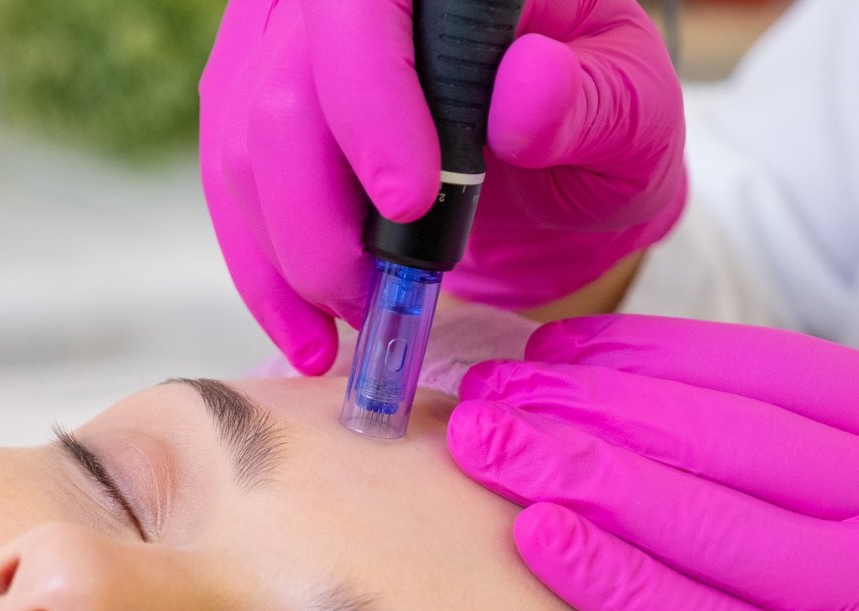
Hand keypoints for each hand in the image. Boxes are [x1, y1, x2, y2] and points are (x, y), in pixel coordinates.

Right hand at [199, 0, 684, 375]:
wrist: (551, 148)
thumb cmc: (594, 114)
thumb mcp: (631, 110)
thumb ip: (590, 102)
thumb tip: (524, 91)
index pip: (361, 8)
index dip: (370, 99)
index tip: (411, 204)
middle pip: (284, 89)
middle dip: (321, 218)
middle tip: (380, 296)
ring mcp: (282, 37)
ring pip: (239, 145)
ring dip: (290, 255)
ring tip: (358, 318)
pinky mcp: (251, 97)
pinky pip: (226, 185)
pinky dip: (262, 272)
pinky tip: (307, 329)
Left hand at [448, 185, 858, 610]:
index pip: (778, 374)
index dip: (648, 357)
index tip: (548, 351)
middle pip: (732, 442)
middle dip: (587, 412)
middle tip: (483, 397)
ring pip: (713, 526)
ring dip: (578, 477)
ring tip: (482, 449)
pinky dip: (618, 581)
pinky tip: (537, 538)